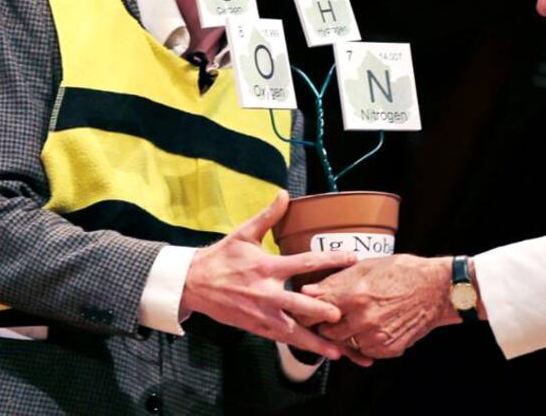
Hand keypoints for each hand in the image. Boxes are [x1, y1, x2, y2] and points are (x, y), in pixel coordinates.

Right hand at [181, 190, 356, 359]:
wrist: (193, 283)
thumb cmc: (222, 256)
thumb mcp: (244, 233)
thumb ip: (268, 216)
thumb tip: (284, 194)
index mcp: (268, 267)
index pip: (306, 262)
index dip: (331, 260)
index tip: (352, 259)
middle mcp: (267, 293)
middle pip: (300, 304)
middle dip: (321, 312)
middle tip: (341, 316)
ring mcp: (261, 313)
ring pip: (292, 330)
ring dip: (314, 341)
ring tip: (336, 351)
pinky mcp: (255, 326)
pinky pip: (280, 337)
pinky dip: (298, 344)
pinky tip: (315, 351)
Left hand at [301, 254, 456, 358]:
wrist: (438, 289)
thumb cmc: (404, 271)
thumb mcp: (368, 266)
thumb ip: (336, 281)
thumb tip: (308, 290)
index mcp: (355, 294)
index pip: (317, 309)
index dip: (310, 309)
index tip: (309, 308)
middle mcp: (363, 318)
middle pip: (327, 331)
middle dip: (326, 324)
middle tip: (331, 316)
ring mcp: (376, 336)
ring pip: (346, 343)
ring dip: (345, 335)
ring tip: (355, 320)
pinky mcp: (388, 348)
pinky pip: (365, 350)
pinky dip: (365, 342)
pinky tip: (373, 327)